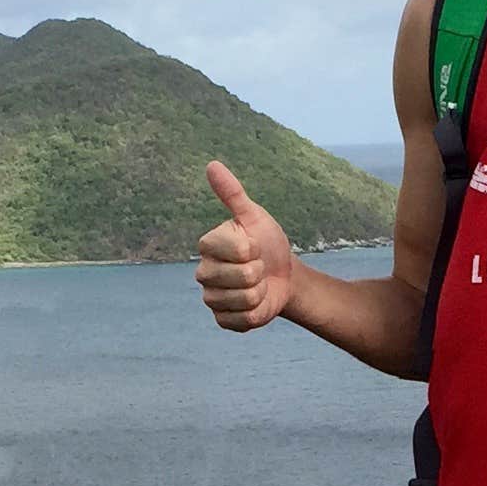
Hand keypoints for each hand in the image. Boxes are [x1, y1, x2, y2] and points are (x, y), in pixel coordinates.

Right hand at [194, 160, 301, 332]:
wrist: (282, 276)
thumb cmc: (267, 243)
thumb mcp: (255, 216)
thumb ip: (232, 193)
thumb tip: (212, 165)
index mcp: (207, 245)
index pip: (239, 250)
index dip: (255, 249)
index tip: (254, 246)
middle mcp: (203, 273)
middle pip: (244, 276)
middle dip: (260, 271)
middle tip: (257, 267)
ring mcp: (211, 298)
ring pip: (245, 299)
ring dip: (261, 292)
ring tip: (257, 284)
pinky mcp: (222, 320)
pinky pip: (244, 320)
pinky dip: (258, 312)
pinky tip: (255, 303)